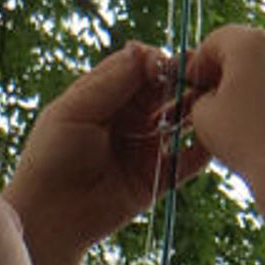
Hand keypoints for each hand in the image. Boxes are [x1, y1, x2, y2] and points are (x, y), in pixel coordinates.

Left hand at [5, 40, 208, 264]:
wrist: (51, 215)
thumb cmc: (52, 157)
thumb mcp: (75, 111)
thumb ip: (110, 82)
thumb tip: (142, 49)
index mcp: (105, 96)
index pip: (138, 68)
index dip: (155, 62)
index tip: (166, 64)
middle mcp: (129, 118)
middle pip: (164, 91)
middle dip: (181, 83)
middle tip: (197, 79)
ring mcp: (146, 147)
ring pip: (180, 121)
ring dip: (196, 110)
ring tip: (207, 104)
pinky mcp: (158, 177)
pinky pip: (188, 161)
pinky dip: (202, 149)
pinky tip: (213, 137)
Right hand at [182, 26, 264, 193]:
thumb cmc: (247, 141)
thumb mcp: (205, 116)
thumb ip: (204, 96)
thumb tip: (214, 95)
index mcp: (251, 42)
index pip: (217, 41)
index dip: (200, 63)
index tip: (193, 84)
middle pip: (250, 49)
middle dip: (232, 70)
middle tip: (217, 97)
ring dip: (260, 83)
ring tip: (247, 115)